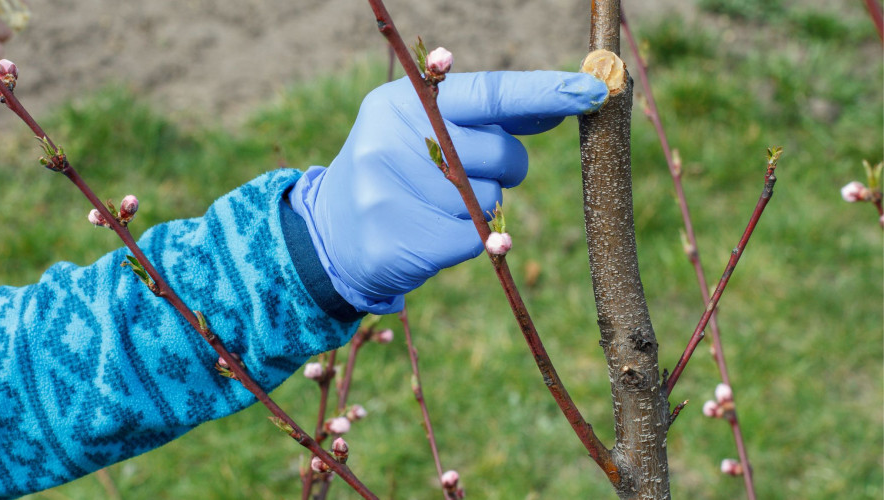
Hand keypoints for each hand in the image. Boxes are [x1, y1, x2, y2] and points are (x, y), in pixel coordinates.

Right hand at [289, 70, 607, 313]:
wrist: (334, 234)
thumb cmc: (400, 172)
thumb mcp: (429, 131)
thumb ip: (489, 119)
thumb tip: (556, 107)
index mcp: (403, 103)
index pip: (488, 94)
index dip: (544, 93)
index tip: (592, 90)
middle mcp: (390, 139)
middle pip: (499, 154)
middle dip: (505, 167)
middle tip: (472, 175)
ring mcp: (387, 191)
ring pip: (488, 201)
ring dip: (481, 208)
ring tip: (435, 206)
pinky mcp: (394, 240)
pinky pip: (472, 241)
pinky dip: (467, 241)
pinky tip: (431, 234)